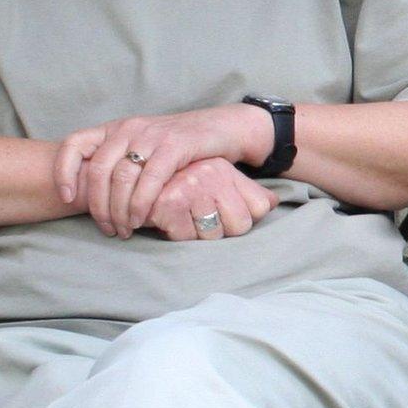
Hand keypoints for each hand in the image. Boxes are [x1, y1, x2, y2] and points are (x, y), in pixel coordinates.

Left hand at [55, 104, 268, 237]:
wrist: (222, 128)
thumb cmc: (181, 147)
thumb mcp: (144, 148)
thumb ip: (120, 163)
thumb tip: (92, 197)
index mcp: (116, 129)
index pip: (74, 144)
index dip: (64, 171)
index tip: (66, 198)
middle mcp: (129, 129)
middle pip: (98, 170)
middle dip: (98, 206)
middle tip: (108, 229)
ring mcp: (151, 135)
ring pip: (121, 178)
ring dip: (119, 210)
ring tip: (125, 230)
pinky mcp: (174, 145)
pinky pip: (149, 179)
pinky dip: (141, 203)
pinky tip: (142, 219)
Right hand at [138, 157, 277, 241]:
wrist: (133, 174)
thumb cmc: (177, 183)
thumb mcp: (218, 180)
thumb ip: (249, 193)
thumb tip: (274, 203)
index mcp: (226, 169)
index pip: (260, 209)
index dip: (242, 221)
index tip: (226, 217)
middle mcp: (214, 174)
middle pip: (241, 226)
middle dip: (219, 232)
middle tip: (197, 220)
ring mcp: (193, 186)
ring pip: (214, 236)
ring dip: (194, 235)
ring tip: (179, 220)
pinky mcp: (170, 202)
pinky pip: (186, 237)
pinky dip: (174, 235)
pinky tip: (163, 222)